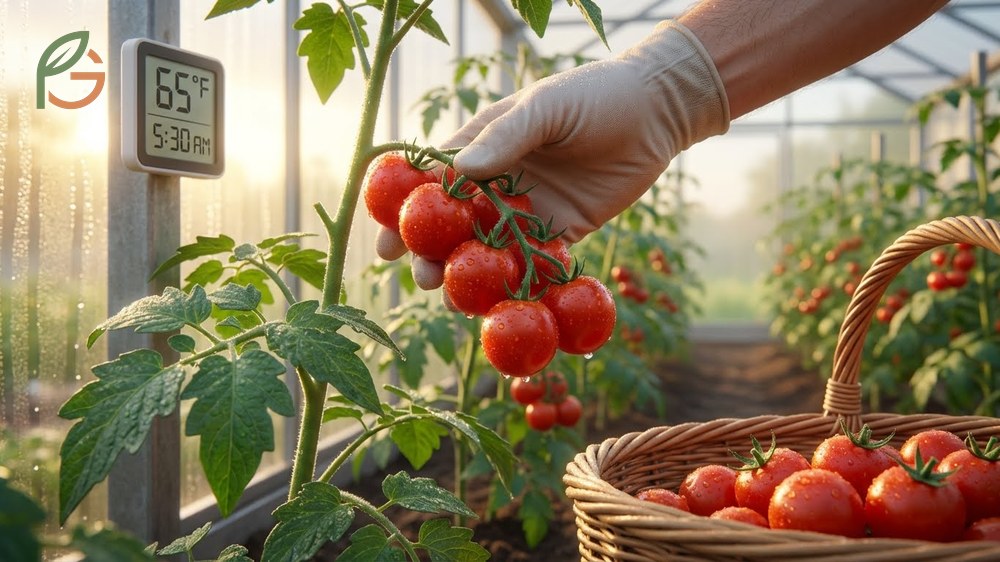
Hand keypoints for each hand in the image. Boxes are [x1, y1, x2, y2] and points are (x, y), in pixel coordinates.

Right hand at [376, 21, 728, 288]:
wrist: (655, 113)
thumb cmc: (594, 97)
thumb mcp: (546, 108)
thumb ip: (504, 139)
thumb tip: (457, 173)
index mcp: (484, 146)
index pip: (433, 182)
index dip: (406, 212)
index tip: (386, 241)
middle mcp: (499, 183)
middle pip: (455, 225)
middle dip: (433, 254)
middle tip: (421, 278)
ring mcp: (528, 210)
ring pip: (490, 250)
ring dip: (471, 276)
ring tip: (455, 300)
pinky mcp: (562, 231)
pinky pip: (536, 263)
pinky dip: (521, 284)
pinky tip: (506, 305)